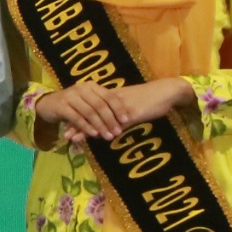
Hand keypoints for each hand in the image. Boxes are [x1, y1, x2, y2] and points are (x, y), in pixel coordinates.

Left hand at [35, 77, 189, 140]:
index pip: (89, 107)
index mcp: (110, 96)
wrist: (166, 92)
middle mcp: (112, 100)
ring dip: (87, 130)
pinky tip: (99, 138)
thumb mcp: (129, 105)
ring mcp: (121, 107)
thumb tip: (108, 123)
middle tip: (65, 135)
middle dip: (77, 124)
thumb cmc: (149, 99)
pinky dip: (106, 131)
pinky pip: (116, 123)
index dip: (78, 117)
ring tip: (74, 140)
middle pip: (90, 113)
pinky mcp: (132, 113)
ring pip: (100, 119)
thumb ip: (117, 113)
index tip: (65, 126)